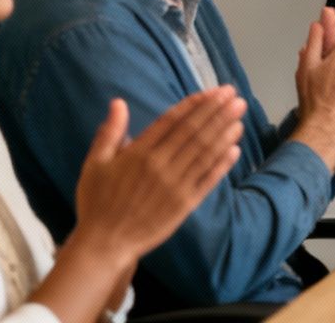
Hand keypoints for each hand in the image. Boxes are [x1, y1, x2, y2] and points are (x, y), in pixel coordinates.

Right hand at [68, 88, 244, 264]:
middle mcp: (161, 166)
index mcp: (139, 153)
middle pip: (194, 132)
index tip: (214, 91)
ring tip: (240, 115)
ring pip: (205, 153)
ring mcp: (175, 186)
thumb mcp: (95, 164)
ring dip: (224, 132)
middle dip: (217, 112)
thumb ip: (110, 132)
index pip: (173, 121)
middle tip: (235, 95)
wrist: (105, 243)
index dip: (196, 104)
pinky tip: (236, 149)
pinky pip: (208, 180)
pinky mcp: (185, 204)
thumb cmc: (97, 202)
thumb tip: (119, 102)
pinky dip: (222, 164)